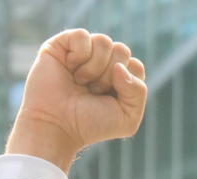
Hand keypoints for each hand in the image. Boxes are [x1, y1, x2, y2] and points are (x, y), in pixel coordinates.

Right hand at [5, 29, 147, 172]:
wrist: (57, 126)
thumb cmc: (90, 124)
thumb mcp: (128, 116)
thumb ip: (138, 91)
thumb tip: (119, 66)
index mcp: (119, 77)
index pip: (135, 66)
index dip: (126, 83)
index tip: (109, 98)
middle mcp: (102, 62)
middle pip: (122, 50)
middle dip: (109, 75)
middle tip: (93, 91)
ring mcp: (82, 52)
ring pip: (104, 41)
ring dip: (94, 67)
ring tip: (80, 82)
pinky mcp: (62, 45)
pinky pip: (82, 35)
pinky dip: (79, 55)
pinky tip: (69, 68)